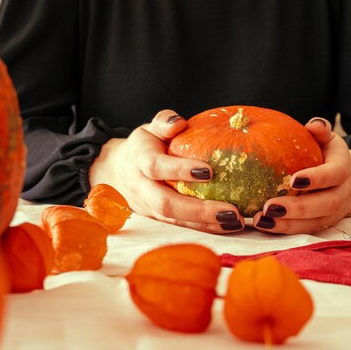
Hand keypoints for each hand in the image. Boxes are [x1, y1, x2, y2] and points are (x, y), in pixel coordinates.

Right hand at [89, 110, 244, 232]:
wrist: (115, 171)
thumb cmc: (142, 146)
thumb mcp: (148, 129)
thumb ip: (163, 122)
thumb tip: (179, 122)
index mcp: (138, 160)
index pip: (155, 166)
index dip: (179, 169)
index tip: (209, 170)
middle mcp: (141, 187)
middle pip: (165, 203)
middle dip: (198, 210)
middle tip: (230, 210)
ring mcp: (148, 206)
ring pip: (174, 220)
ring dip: (206, 223)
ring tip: (235, 221)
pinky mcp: (157, 218)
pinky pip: (181, 225)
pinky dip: (206, 227)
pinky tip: (229, 225)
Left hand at [252, 117, 350, 234]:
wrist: (347, 180)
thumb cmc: (327, 155)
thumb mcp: (327, 140)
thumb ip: (321, 131)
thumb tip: (314, 124)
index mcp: (344, 168)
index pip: (335, 174)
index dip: (317, 178)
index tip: (294, 179)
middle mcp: (342, 193)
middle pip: (326, 204)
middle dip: (298, 208)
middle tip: (269, 206)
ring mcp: (333, 213)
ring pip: (314, 223)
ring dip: (286, 224)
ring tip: (260, 220)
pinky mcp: (321, 224)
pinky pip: (304, 230)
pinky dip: (283, 229)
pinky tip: (262, 225)